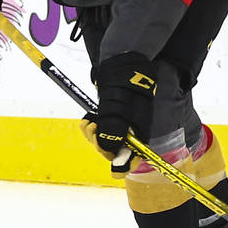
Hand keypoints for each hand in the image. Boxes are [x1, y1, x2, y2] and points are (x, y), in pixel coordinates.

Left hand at [86, 53, 156, 173]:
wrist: (124, 67)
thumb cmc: (128, 87)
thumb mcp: (121, 108)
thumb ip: (113, 130)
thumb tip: (107, 149)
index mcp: (139, 135)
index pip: (131, 159)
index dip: (118, 160)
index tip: (106, 151)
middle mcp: (130, 134)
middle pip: (113, 151)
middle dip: (100, 143)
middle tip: (93, 128)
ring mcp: (120, 127)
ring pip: (103, 142)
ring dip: (93, 135)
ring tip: (90, 122)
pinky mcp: (110, 120)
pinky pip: (98, 131)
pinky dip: (90, 127)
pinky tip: (88, 119)